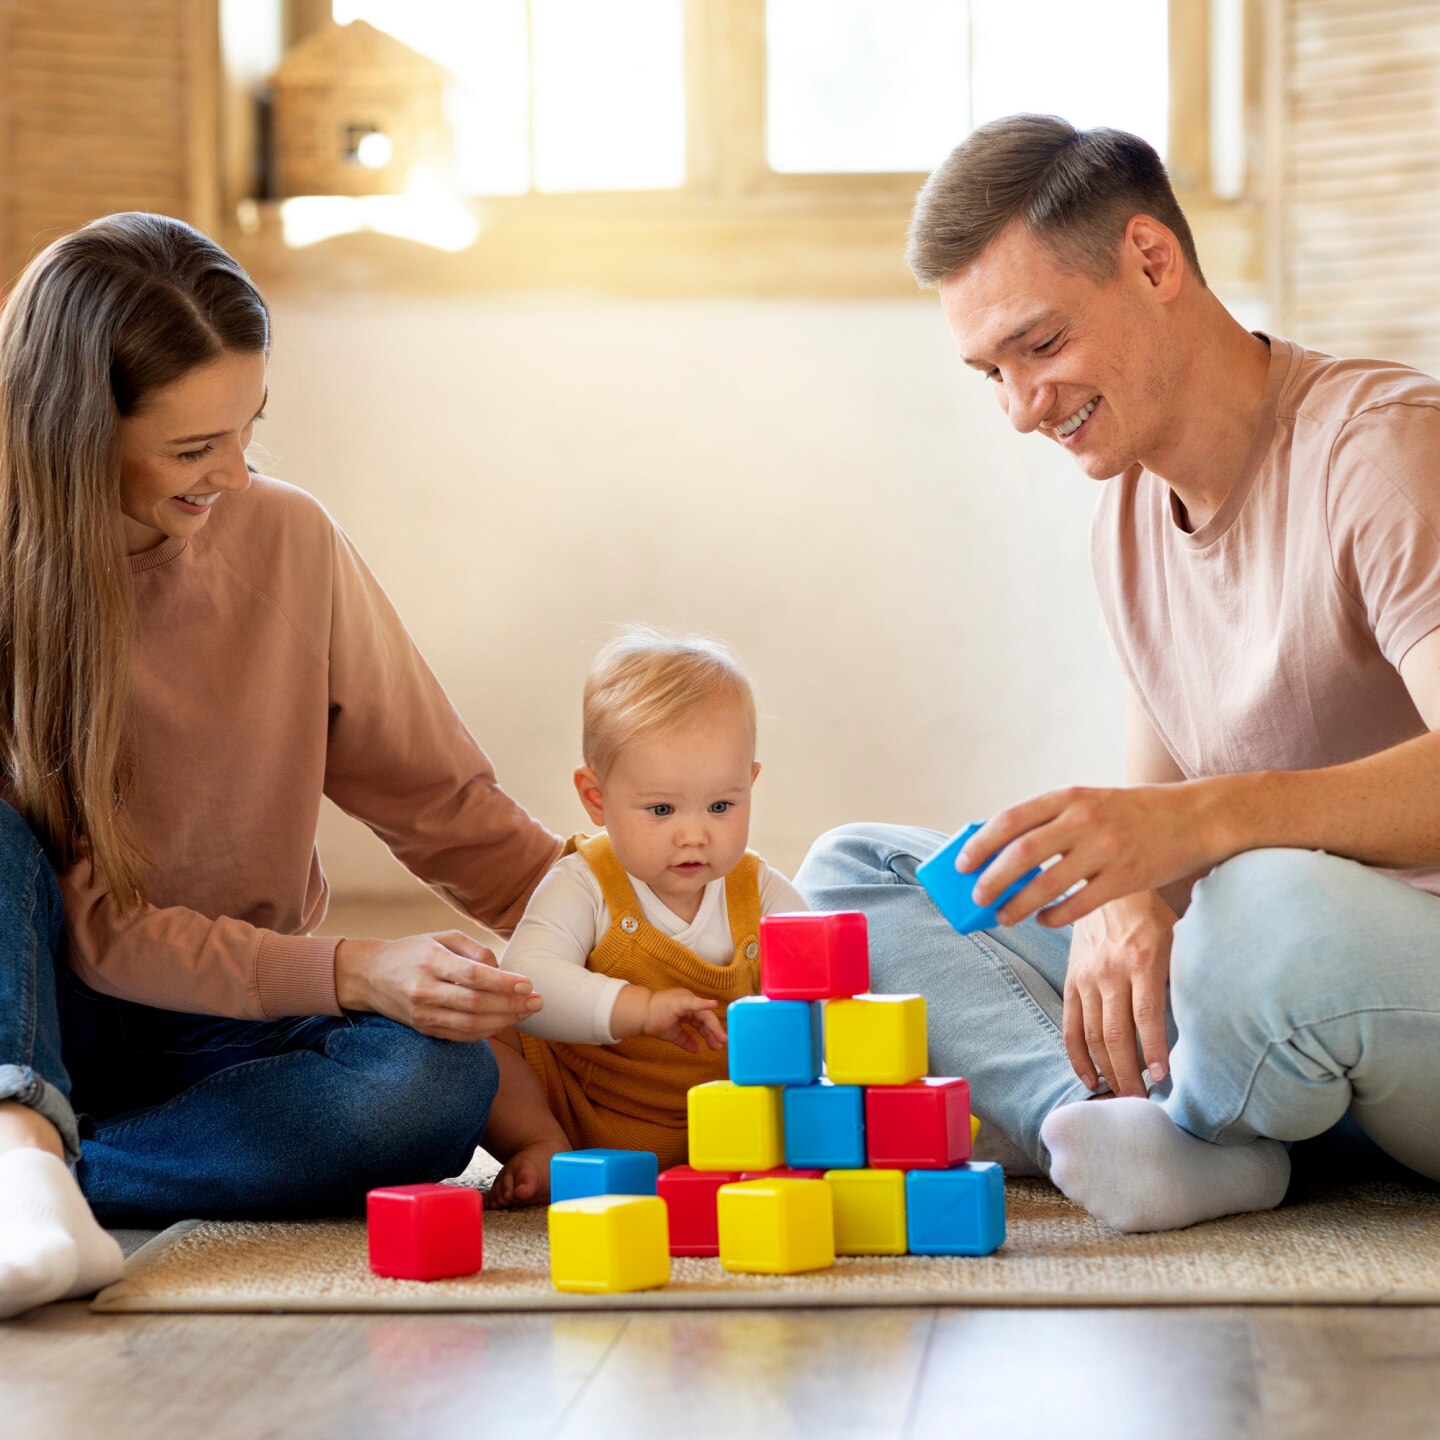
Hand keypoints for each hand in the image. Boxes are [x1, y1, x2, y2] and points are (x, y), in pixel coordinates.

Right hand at [334, 931, 542, 1041]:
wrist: (368, 975)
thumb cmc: (413, 951)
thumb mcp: (442, 938)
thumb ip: (474, 951)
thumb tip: (503, 971)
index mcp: (431, 961)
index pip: (473, 976)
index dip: (503, 983)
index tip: (528, 984)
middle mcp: (424, 990)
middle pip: (475, 1004)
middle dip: (511, 1005)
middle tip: (538, 1002)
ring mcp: (422, 1014)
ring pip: (469, 1024)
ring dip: (503, 1021)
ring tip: (526, 1012)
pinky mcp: (423, 1028)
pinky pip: (460, 1035)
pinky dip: (486, 1032)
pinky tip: (504, 1022)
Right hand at [613, 984, 725, 1052]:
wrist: (639, 1015)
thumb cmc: (653, 1021)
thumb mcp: (674, 1033)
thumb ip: (686, 1040)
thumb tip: (697, 1049)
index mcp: (687, 1007)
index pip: (702, 1021)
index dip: (710, 1033)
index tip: (717, 1044)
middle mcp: (689, 1001)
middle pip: (705, 1017)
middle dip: (713, 1032)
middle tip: (721, 1043)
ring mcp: (685, 999)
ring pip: (703, 1014)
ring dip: (712, 1027)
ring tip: (720, 1038)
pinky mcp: (680, 1001)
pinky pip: (693, 1003)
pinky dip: (703, 1004)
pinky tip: (712, 1004)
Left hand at [960, 780, 1228, 927]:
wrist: (1195, 817)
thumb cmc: (1131, 813)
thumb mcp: (1089, 802)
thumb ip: (1051, 821)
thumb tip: (1000, 853)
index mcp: (1069, 796)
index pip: (1011, 820)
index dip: (981, 843)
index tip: (962, 863)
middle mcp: (1084, 819)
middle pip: (1021, 854)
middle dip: (992, 879)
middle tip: (977, 897)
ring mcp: (1106, 849)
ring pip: (1046, 884)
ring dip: (1017, 905)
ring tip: (1002, 917)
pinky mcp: (1126, 878)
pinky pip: (1079, 905)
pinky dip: (1054, 916)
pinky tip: (1043, 920)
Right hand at [1063, 891, 1175, 1094]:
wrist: (1106, 888)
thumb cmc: (1150, 916)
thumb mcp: (1175, 938)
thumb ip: (1180, 975)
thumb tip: (1201, 1020)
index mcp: (1141, 961)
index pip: (1145, 1015)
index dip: (1151, 1050)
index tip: (1161, 1078)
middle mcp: (1110, 972)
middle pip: (1114, 1034)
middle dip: (1127, 1074)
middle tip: (1141, 1102)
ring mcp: (1086, 978)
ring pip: (1091, 1036)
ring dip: (1106, 1071)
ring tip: (1121, 1097)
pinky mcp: (1071, 981)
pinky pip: (1070, 1026)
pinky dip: (1078, 1056)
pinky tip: (1090, 1079)